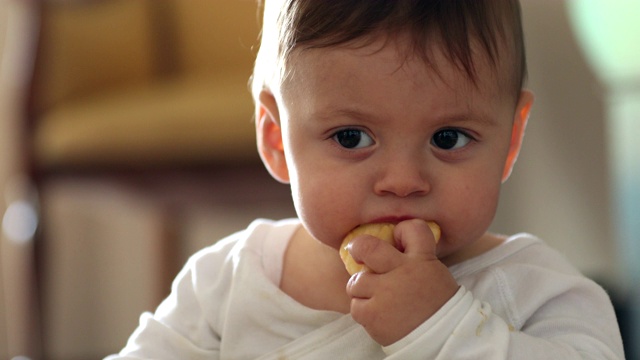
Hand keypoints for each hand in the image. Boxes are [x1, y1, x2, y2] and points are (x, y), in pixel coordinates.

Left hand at [345, 219, 458, 345]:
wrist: (442, 339)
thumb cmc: (436, 304)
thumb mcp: (432, 272)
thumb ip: (414, 257)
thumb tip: (390, 245)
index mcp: (422, 260)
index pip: (413, 228)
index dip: (402, 230)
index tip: (397, 237)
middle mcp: (402, 272)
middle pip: (367, 247)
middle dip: (358, 248)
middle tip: (358, 253)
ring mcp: (385, 293)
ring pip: (356, 281)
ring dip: (362, 289)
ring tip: (375, 297)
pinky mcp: (373, 315)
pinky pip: (355, 306)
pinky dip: (363, 311)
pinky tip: (377, 314)